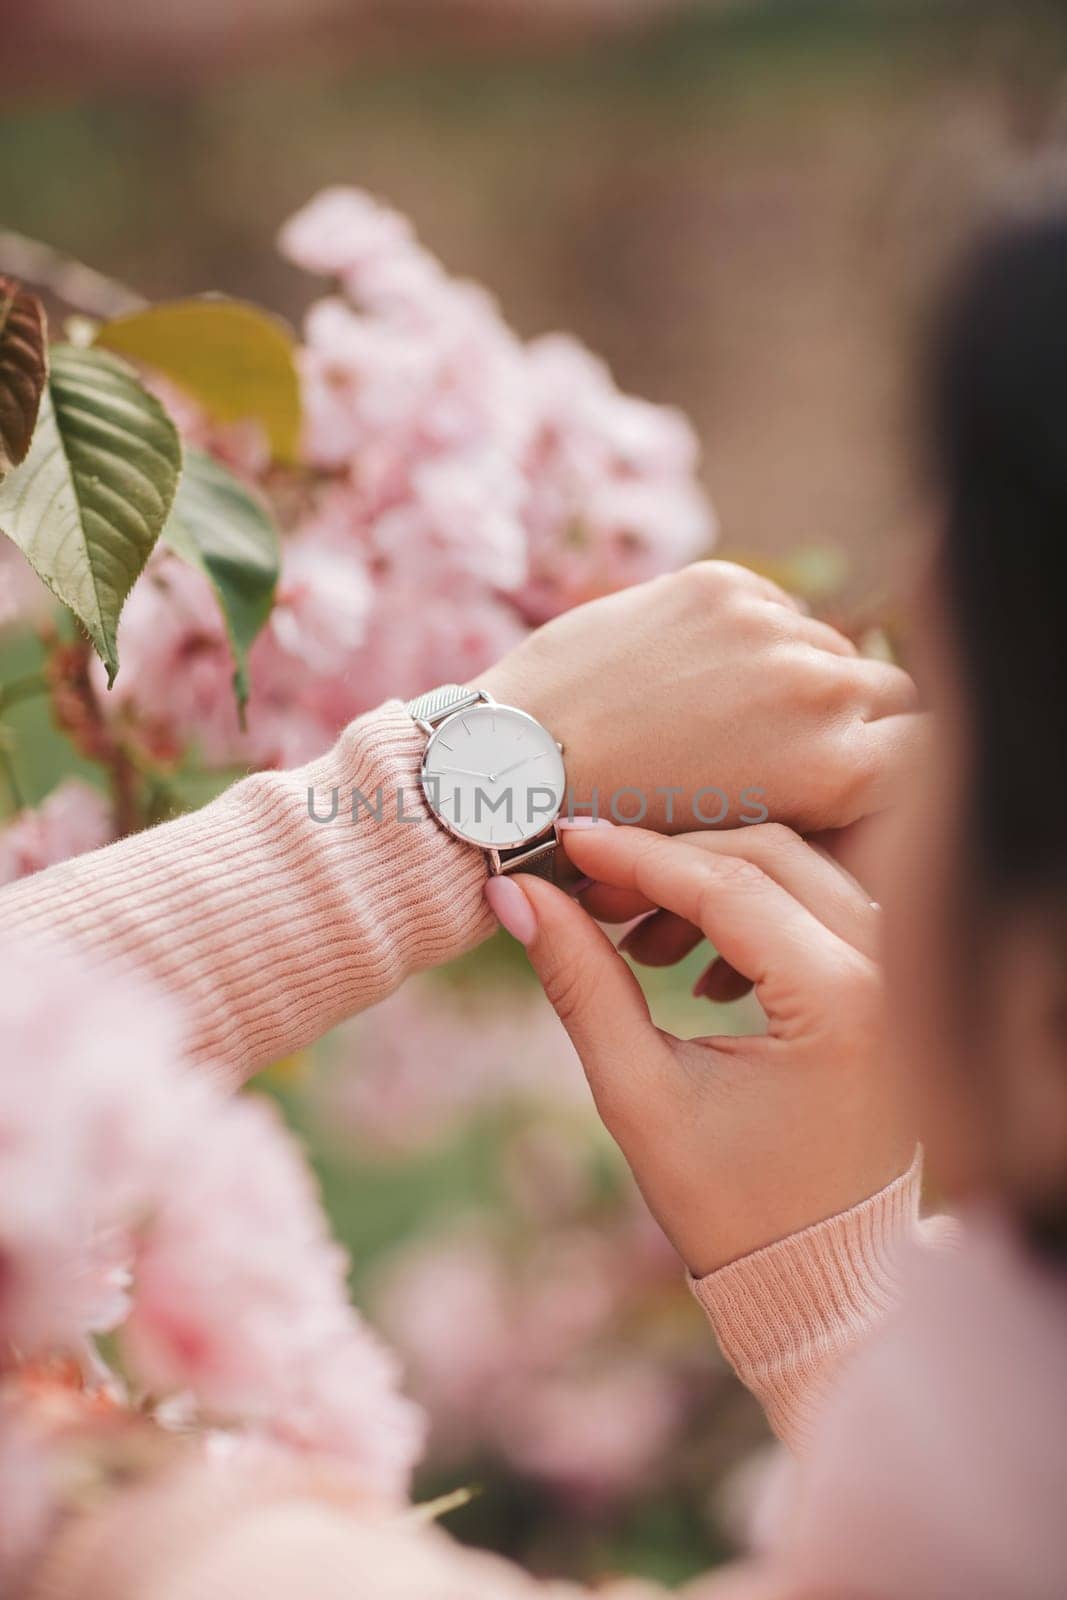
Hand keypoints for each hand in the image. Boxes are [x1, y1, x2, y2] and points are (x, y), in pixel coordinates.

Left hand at [477, 561, 918, 834]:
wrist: (512, 771)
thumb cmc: (624, 837)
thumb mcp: (744, 845)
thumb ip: (818, 807)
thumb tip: (866, 775)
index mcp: (835, 768)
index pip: (927, 750)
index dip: (898, 770)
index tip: (860, 783)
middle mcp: (818, 689)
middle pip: (889, 690)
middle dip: (856, 720)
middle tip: (804, 748)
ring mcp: (768, 628)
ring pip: (827, 645)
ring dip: (800, 676)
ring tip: (736, 718)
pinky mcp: (719, 586)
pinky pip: (772, 609)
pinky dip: (750, 639)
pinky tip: (693, 680)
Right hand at [490, 821, 913, 1276]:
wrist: (822, 1283)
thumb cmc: (731, 1208)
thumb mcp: (640, 1094)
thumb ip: (581, 982)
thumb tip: (516, 895)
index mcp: (840, 1001)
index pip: (727, 885)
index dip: (634, 856)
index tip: (564, 841)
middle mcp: (889, 972)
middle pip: (769, 855)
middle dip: (669, 861)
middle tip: (588, 889)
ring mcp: (902, 976)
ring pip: (798, 872)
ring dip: (710, 885)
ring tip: (634, 940)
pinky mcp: (895, 987)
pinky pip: (821, 908)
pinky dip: (753, 915)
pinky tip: (694, 969)